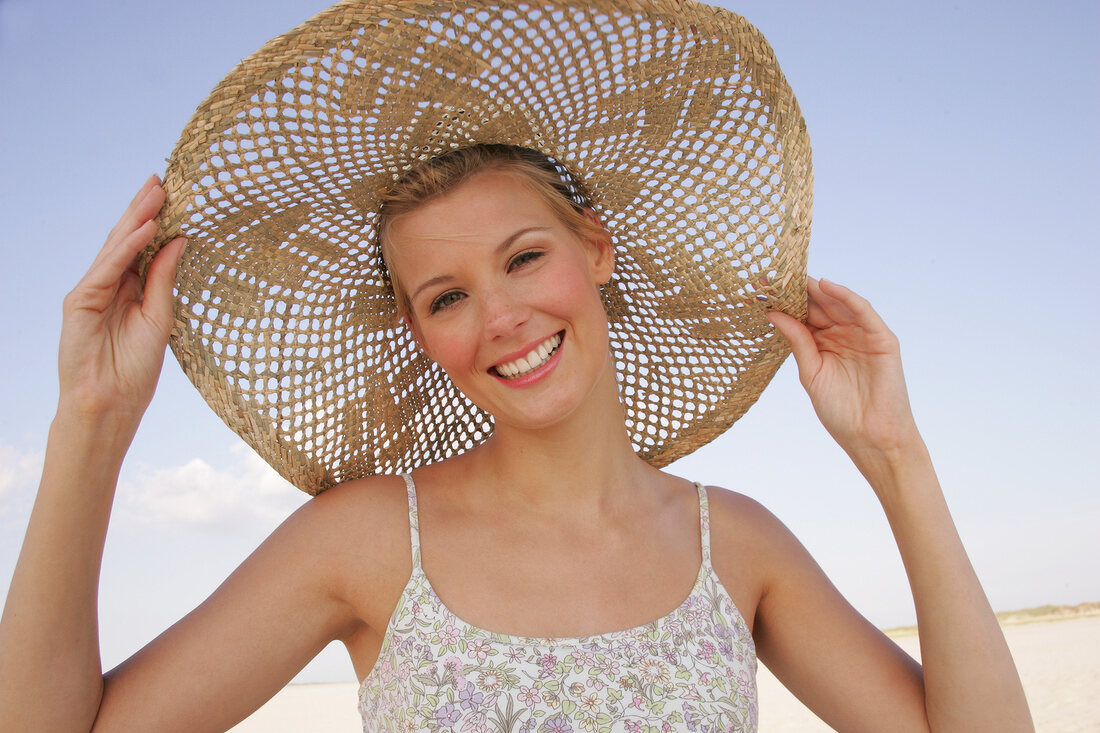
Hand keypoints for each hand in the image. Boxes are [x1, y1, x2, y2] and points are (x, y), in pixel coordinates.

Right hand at [57, 175, 185, 419]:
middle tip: (163, 180)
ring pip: (116, 248)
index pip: (143, 248)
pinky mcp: (80, 301)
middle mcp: (110, 286)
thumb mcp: (160, 318)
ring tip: (157, 194)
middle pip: (127, 240)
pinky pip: (108, 268)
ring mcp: (92, 291)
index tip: (175, 195)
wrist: (111, 403)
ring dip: (137, 219)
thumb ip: (165, 279)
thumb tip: (180, 240)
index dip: (157, 221)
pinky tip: (146, 229)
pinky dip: (127, 248)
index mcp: (130, 290)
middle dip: (145, 210)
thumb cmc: (135, 369)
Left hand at [768, 278, 919, 460]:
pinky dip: (846, 296)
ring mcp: (863, 334)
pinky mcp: (882, 338)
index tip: (757, 289)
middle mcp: (842, 334)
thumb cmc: (841, 411)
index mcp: (823, 343)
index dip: (782, 302)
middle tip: (768, 276)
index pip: (801, 315)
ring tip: (792, 276)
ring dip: (816, 288)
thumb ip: (797, 342)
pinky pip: (863, 311)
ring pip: (838, 304)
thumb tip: (773, 314)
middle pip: (817, 305)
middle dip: (794, 290)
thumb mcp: (811, 372)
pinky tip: (825, 286)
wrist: (871, 438)